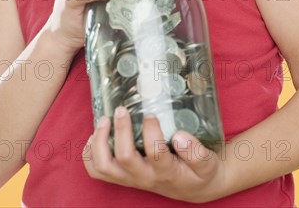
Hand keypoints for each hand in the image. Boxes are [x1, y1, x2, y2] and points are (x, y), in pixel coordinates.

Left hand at [83, 107, 226, 202]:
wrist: (194, 187)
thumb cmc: (200, 171)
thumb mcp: (207, 162)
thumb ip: (196, 152)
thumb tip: (179, 135)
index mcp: (167, 172)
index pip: (156, 154)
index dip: (152, 132)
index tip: (152, 114)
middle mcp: (146, 177)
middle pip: (124, 158)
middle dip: (120, 131)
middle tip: (122, 110)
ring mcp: (131, 178)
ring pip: (105, 168)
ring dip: (100, 142)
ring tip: (105, 120)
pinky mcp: (123, 176)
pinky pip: (98, 171)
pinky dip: (90, 154)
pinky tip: (95, 136)